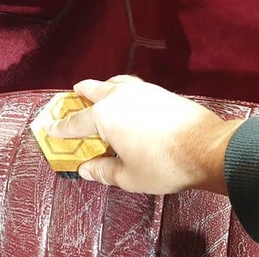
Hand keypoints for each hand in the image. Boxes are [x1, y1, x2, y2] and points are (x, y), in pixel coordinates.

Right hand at [43, 75, 243, 194]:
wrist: (208, 149)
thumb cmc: (166, 164)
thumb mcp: (129, 176)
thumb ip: (103, 171)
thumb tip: (87, 169)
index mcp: (104, 117)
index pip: (75, 122)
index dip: (60, 128)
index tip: (50, 128)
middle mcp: (119, 97)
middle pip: (91, 90)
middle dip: (79, 95)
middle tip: (73, 98)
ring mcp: (141, 91)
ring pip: (114, 83)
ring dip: (103, 88)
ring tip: (100, 93)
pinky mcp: (161, 92)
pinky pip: (134, 86)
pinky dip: (124, 90)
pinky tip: (129, 100)